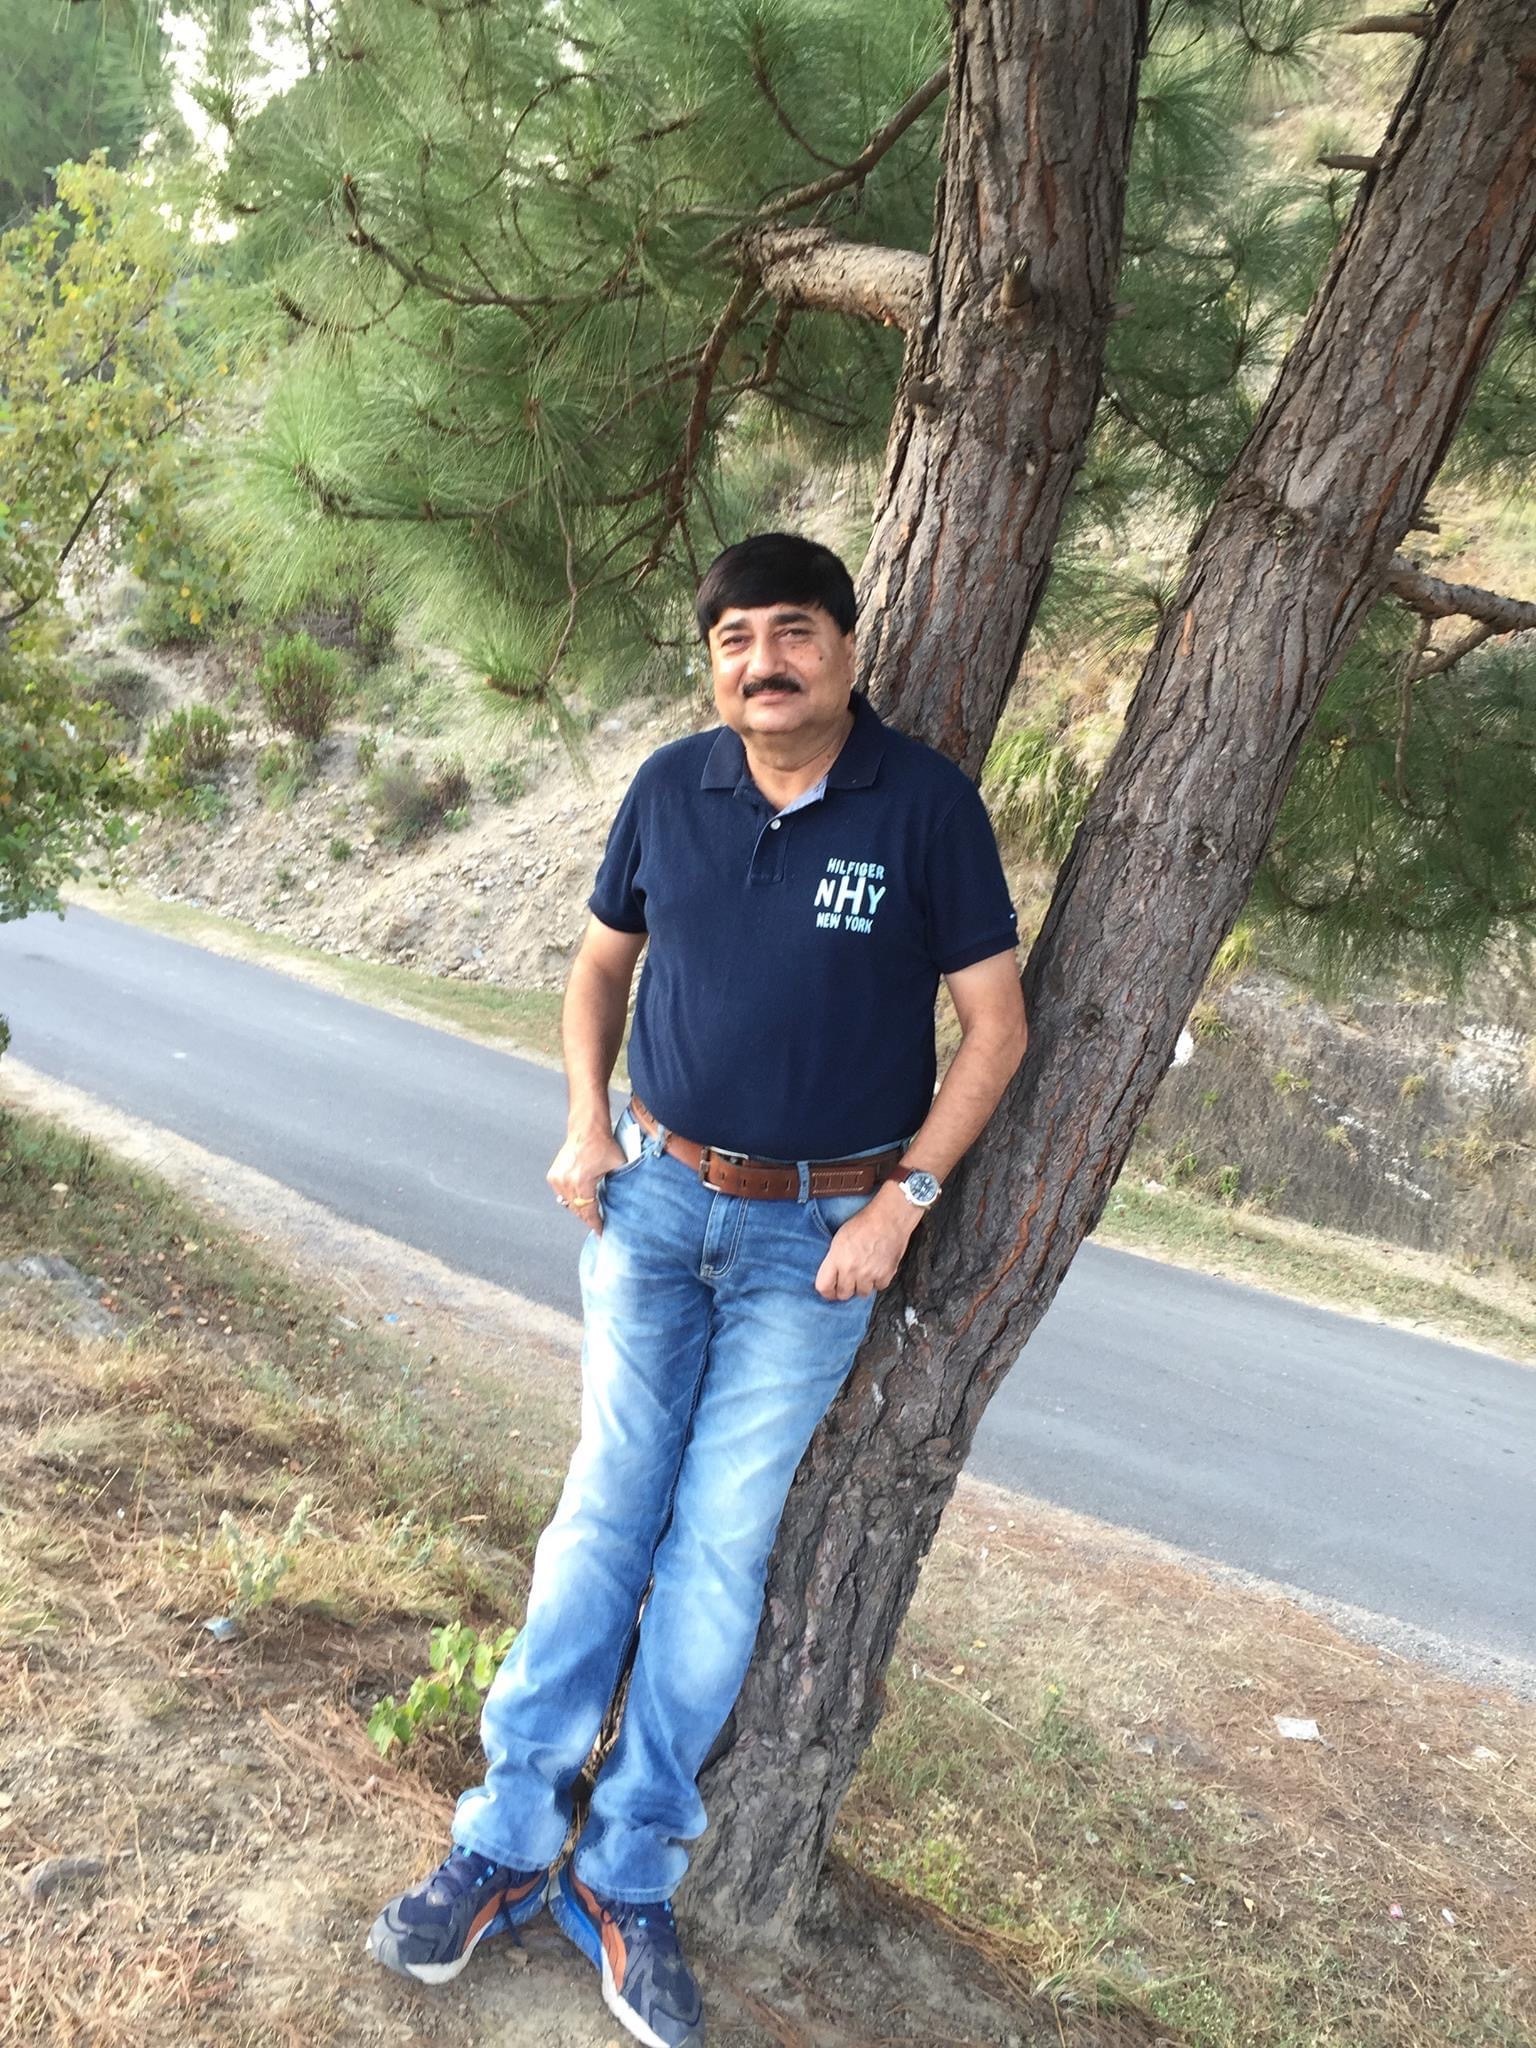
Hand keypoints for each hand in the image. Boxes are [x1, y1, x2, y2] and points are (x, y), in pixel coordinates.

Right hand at [547, 1122, 624, 1233]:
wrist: (587, 1128)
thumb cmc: (603, 1145)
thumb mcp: (618, 1167)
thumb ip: (619, 1186)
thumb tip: (623, 1203)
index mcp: (581, 1182)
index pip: (588, 1212)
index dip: (596, 1224)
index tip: (602, 1232)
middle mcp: (566, 1182)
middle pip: (578, 1210)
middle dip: (589, 1218)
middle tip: (600, 1224)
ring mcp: (557, 1179)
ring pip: (569, 1204)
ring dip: (580, 1208)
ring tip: (592, 1212)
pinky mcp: (553, 1175)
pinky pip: (563, 1194)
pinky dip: (572, 1198)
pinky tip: (582, 1198)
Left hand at [814, 1184, 924, 1300]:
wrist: (888, 1218)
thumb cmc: (863, 1223)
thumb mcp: (838, 1239)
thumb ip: (833, 1260)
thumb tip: (831, 1276)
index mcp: (836, 1259)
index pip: (824, 1287)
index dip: (826, 1290)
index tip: (830, 1289)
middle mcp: (851, 1270)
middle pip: (843, 1294)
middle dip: (844, 1289)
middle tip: (847, 1281)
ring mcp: (869, 1274)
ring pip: (861, 1293)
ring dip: (861, 1286)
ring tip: (863, 1273)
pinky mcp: (885, 1275)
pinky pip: (878, 1288)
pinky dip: (877, 1281)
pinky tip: (876, 1270)